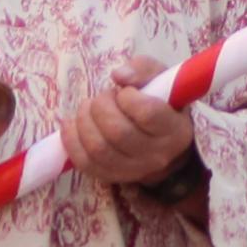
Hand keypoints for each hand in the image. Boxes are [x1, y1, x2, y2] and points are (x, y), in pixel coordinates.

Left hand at [64, 60, 196, 187]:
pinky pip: (85, 163)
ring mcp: (133, 171)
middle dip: (101, 107)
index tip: (125, 92)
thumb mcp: (160, 79)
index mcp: (175, 130)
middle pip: (117, 132)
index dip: (127, 97)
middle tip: (103, 97)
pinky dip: (72, 141)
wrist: (161, 141)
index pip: (147, 113)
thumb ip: (143, 69)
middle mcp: (157, 156)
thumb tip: (118, 76)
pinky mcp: (112, 177)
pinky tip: (73, 124)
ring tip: (89, 108)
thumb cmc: (160, 103)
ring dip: (84, 121)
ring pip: (98, 149)